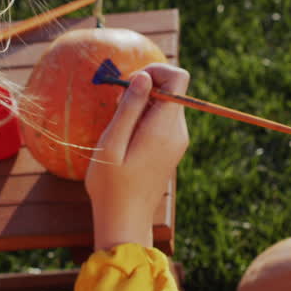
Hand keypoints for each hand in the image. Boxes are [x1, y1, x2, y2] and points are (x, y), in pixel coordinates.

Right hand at [85, 63, 190, 250]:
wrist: (125, 220)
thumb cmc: (111, 185)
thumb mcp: (112, 143)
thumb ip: (129, 108)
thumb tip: (145, 77)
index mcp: (164, 127)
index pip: (178, 78)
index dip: (155, 70)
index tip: (130, 84)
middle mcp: (177, 132)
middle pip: (171, 89)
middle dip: (144, 88)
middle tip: (117, 108)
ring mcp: (176, 142)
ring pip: (165, 105)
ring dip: (142, 105)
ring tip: (119, 129)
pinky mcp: (171, 149)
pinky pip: (162, 121)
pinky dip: (144, 119)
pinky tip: (125, 139)